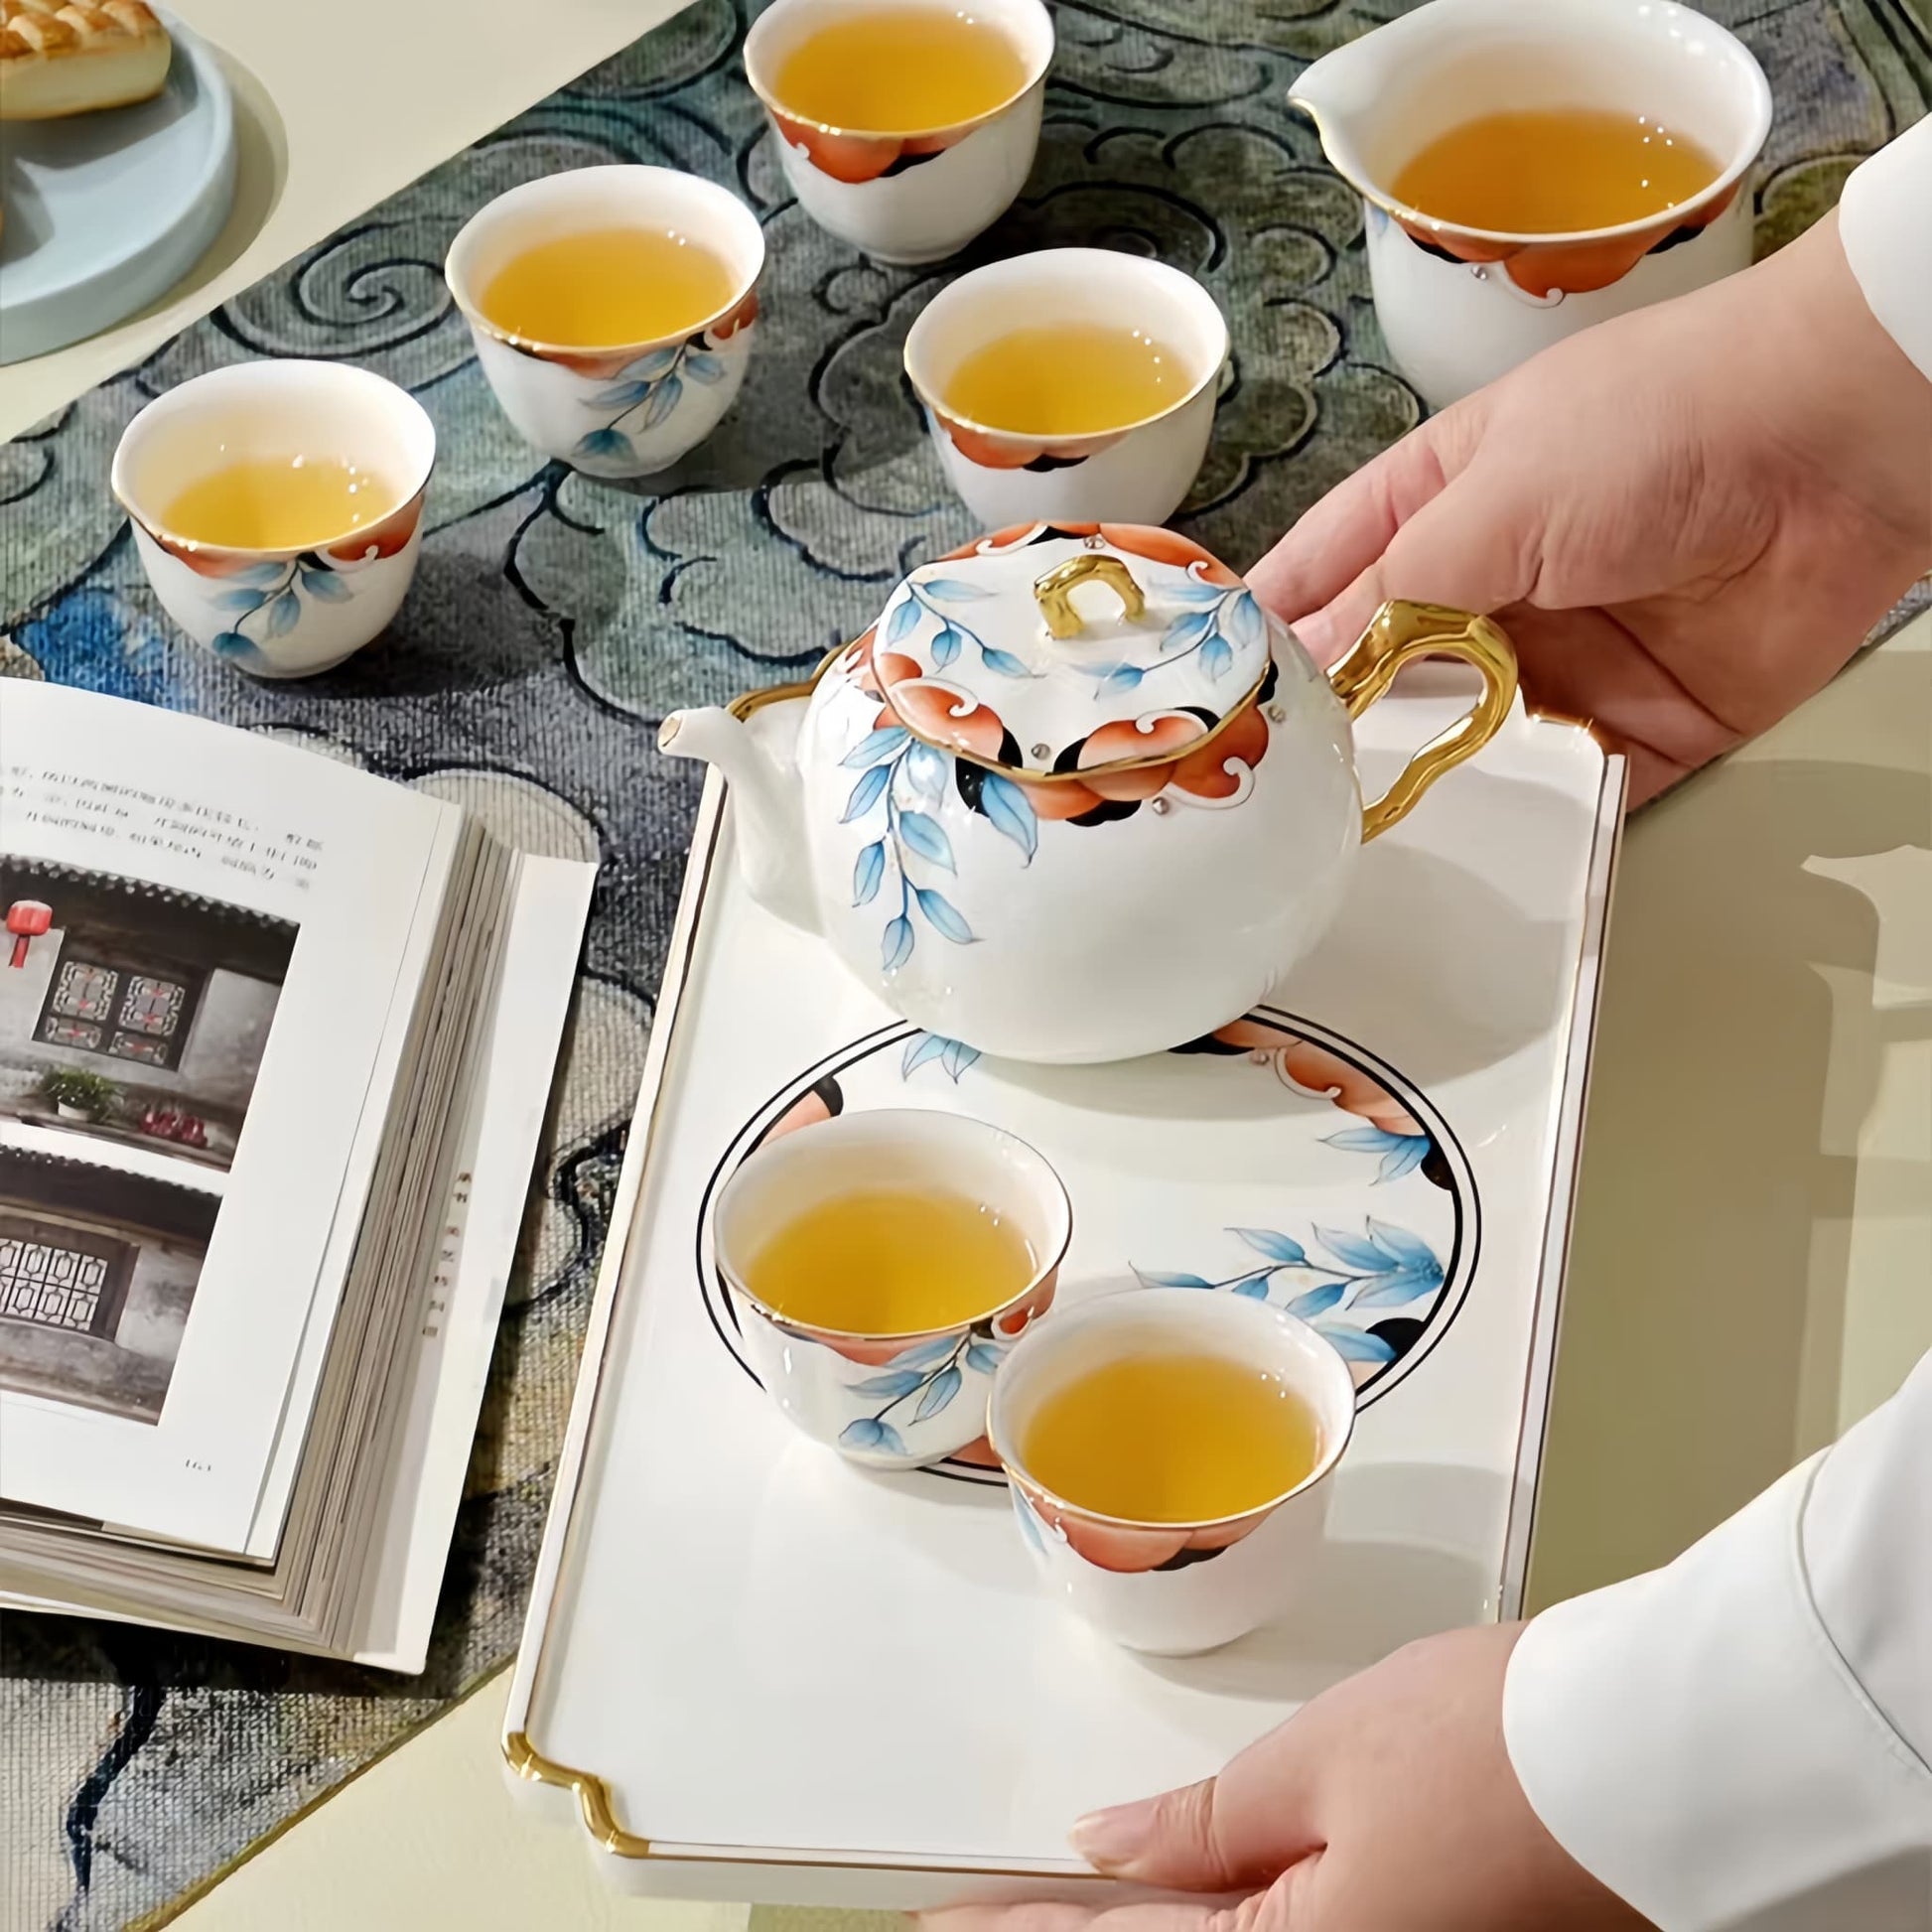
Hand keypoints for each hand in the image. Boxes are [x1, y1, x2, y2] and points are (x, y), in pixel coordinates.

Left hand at [925, 1624, 1650, 1931]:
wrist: (1644, 1752)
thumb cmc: (1496, 1746)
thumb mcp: (1317, 1761)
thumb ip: (1201, 1823)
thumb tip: (1107, 1845)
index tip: (943, 1921)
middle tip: (970, 1916)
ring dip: (1133, 1927)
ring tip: (1043, 1904)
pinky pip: (1285, 1931)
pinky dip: (1209, 1912)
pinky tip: (1163, 1893)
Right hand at [1249, 214, 1931, 804]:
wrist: (1837, 444)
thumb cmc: (1654, 424)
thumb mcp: (1490, 495)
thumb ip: (1390, 587)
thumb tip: (1304, 664)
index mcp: (1438, 507)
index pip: (1323, 578)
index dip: (1265, 637)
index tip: (1203, 706)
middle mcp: (1492, 590)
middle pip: (1388, 679)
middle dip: (1338, 738)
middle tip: (1269, 805)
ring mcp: (1567, 662)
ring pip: (1471, 749)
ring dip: (1429, 794)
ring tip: (1356, 852)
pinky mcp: (1646, 724)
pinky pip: (1574, 792)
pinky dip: (1537, 828)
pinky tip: (1479, 866)